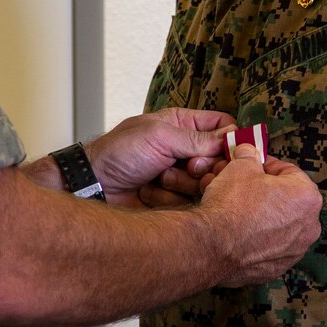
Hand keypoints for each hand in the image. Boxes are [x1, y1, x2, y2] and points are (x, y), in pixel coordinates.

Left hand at [84, 108, 235, 207]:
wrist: (94, 186)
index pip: (223, 125)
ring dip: (184, 183)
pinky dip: (171, 197)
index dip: (231, 139)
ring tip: (159, 177)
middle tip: (188, 167)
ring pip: (208, 183)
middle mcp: (186, 149)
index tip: (231, 152)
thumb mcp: (160, 136)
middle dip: (206, 166)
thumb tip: (232, 139)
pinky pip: (191, 201)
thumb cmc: (119, 153)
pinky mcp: (176, 199)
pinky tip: (150, 192)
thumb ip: (198, 138)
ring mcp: (182, 176)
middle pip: (220, 159)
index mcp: (183, 125)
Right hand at [195, 144, 321, 286]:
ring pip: (274, 223)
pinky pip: (266, 246)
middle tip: (237, 183)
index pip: (288, 171)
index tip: (250, 164)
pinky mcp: (275, 269)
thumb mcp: (240, 166)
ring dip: (255, 212)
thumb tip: (247, 152)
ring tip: (230, 205)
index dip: (265, 165)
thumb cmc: (232, 204)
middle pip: (283, 199)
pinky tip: (232, 229)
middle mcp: (308, 226)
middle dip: (259, 189)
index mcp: (307, 197)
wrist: (213, 246)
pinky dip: (252, 237)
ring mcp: (293, 251)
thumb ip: (249, 157)